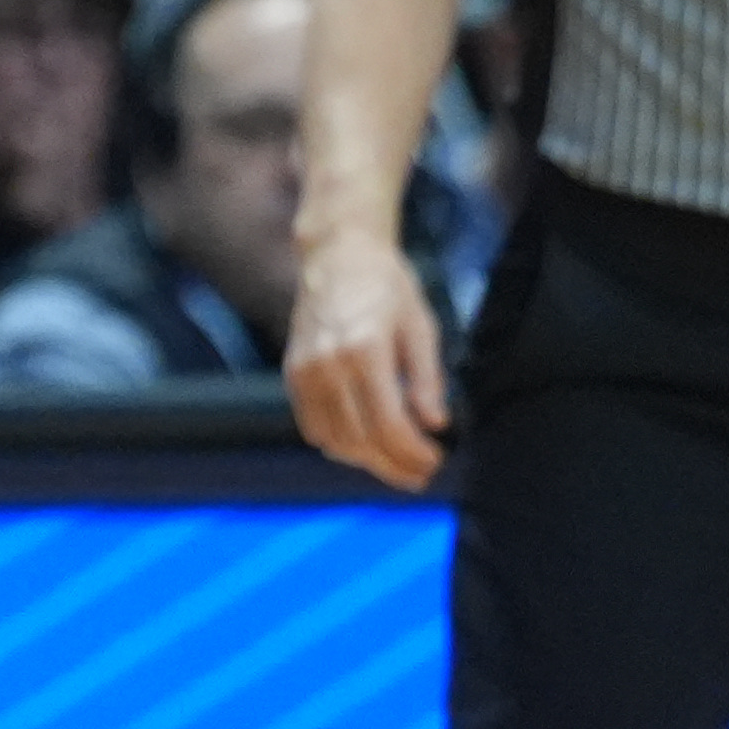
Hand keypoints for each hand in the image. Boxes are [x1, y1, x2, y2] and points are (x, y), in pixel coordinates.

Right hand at [283, 225, 451, 489]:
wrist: (337, 254)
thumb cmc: (387, 286)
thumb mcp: (420, 326)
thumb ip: (427, 377)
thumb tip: (435, 424)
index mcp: (365, 349)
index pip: (389, 425)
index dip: (413, 454)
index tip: (435, 461)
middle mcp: (329, 362)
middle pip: (362, 440)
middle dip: (395, 466)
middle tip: (421, 474)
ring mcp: (305, 368)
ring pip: (335, 440)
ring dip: (368, 462)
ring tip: (395, 463)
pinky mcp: (292, 371)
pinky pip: (311, 426)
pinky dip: (338, 444)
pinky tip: (363, 445)